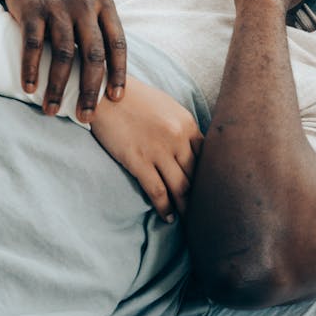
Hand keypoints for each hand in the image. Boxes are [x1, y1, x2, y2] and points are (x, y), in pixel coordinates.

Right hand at [0, 0, 126, 121]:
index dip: (118, 74)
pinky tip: (29, 88)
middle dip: (89, 90)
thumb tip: (111, 73)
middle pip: (93, 55)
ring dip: (57, 86)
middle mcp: (83, 4)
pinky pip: (33, 45)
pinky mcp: (31, 9)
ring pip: (64, 54)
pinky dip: (31, 69)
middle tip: (85, 116)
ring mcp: (57, 5)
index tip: (115, 99)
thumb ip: (100, 28)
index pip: (117, 44)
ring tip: (51, 109)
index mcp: (103, 3)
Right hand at [90, 75, 203, 221]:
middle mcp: (177, 137)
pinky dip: (165, 208)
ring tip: (190, 220)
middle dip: (201, 196)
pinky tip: (169, 217)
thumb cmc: (136, 99)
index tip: (210, 191)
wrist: (105, 95)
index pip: (207, 157)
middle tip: (206, 212)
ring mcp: (158, 150)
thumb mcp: (167, 108)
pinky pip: (158, 192)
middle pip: (196, 175)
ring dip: (186, 207)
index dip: (209, 177)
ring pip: (181, 187)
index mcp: (186, 123)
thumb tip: (193, 152)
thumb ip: (182, 129)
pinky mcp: (138, 160)